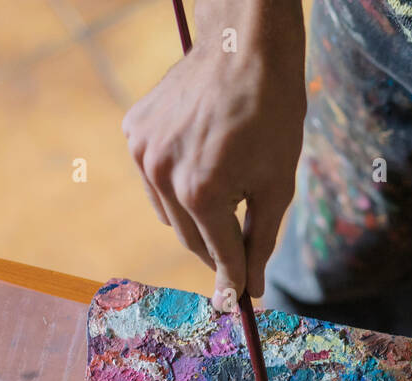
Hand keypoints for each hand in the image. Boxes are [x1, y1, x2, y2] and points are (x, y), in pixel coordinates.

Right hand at [122, 1, 304, 305]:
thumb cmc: (273, 113)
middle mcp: (164, 176)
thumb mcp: (278, 184)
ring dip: (196, 215)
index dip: (236, 279)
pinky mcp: (134, 132)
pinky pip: (154, 179)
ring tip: (226, 185)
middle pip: (192, 240)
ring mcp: (143, 152)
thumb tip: (250, 289)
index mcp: (203, 193)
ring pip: (168, 214)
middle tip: (241, 252)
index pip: (221, 255)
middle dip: (219, 248)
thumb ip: (261, 241)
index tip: (240, 302)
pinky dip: (175, 182)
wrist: (245, 46)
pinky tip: (201, 158)